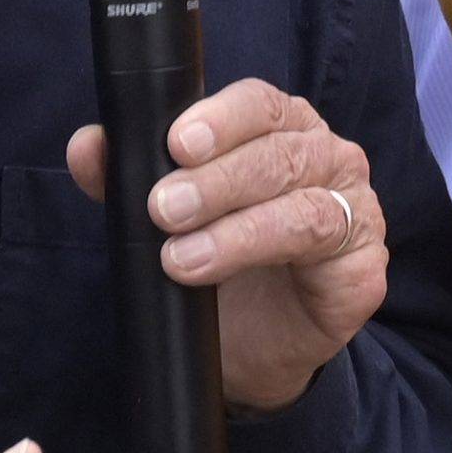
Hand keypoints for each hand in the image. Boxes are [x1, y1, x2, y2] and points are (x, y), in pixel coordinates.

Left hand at [68, 78, 386, 411]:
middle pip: (280, 151)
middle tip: (162, 208)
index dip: (221, 117)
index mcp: (285, 131)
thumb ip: (130, 177)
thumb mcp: (166, 219)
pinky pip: (324, 250)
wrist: (253, 349)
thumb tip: (88, 147)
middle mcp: (329, 159)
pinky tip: (220, 271)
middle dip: (216, 179)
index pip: (261, 103)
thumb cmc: (221, 266)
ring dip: (236, 227)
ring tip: (179, 257)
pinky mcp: (363, 269)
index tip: (175, 142)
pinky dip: (266, 254)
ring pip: (303, 202)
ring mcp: (355, 211)